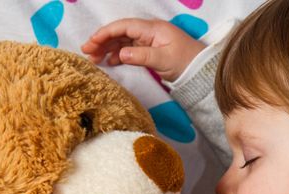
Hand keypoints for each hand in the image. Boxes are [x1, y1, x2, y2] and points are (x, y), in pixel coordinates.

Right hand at [81, 18, 205, 81]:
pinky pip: (129, 50)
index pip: (124, 27)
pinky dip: (118, 55)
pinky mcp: (150, 51)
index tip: (92, 42)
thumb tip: (120, 54)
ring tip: (94, 59)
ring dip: (108, 49)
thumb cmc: (186, 62)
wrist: (201, 71)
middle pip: (120, 33)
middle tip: (87, 53)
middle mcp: (149, 32)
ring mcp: (149, 41)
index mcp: (152, 29)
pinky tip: (109, 62)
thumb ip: (141, 56)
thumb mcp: (164, 60)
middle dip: (102, 41)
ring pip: (123, 41)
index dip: (106, 33)